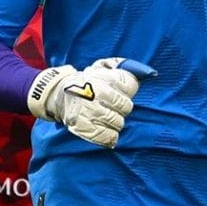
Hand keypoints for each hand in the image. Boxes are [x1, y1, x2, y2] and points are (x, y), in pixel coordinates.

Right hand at [27, 58, 155, 148]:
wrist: (58, 94)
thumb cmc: (86, 82)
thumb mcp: (99, 69)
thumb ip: (120, 69)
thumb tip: (148, 73)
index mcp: (102, 80)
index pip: (129, 87)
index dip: (128, 92)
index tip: (121, 94)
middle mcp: (96, 96)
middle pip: (126, 107)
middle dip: (122, 109)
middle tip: (114, 108)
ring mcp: (89, 112)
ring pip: (118, 122)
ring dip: (116, 122)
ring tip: (107, 118)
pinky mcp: (83, 127)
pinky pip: (106, 137)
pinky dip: (110, 137)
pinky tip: (107, 132)